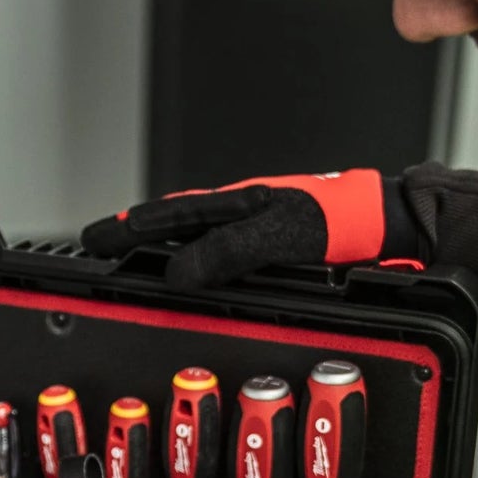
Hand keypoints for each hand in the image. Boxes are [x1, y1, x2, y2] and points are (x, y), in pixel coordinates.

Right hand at [80, 171, 388, 288]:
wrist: (385, 226)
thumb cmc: (339, 222)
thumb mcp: (278, 238)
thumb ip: (226, 253)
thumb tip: (175, 273)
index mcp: (234, 204)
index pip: (165, 218)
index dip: (126, 231)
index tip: (92, 239)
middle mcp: (240, 213)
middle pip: (173, 223)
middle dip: (133, 233)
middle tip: (98, 245)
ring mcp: (255, 228)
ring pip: (195, 233)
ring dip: (161, 243)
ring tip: (132, 253)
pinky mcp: (272, 247)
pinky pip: (219, 249)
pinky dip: (194, 255)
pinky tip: (194, 267)